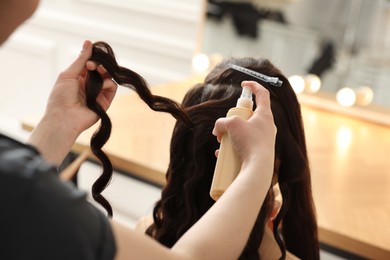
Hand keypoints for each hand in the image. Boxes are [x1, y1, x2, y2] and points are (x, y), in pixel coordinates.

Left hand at [28, 40, 117, 164]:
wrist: (64, 118)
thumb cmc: (61, 97)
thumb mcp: (69, 74)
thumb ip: (81, 59)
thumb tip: (88, 42)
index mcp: (77, 78)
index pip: (89, 64)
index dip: (92, 59)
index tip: (89, 59)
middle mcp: (88, 85)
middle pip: (100, 69)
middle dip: (98, 64)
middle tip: (92, 66)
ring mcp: (97, 93)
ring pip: (107, 77)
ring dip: (104, 72)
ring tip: (97, 72)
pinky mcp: (105, 102)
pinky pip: (112, 88)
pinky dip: (109, 83)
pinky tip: (102, 84)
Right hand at [212, 81, 275, 166]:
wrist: (258, 168)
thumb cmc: (250, 142)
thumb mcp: (232, 125)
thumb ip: (222, 122)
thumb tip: (217, 130)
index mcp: (265, 115)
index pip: (262, 94)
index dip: (253, 86)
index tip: (244, 85)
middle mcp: (267, 126)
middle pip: (248, 116)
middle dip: (233, 120)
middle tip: (225, 126)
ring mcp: (264, 140)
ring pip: (244, 132)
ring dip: (230, 135)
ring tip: (222, 142)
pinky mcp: (258, 152)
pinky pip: (243, 146)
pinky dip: (232, 148)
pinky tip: (223, 155)